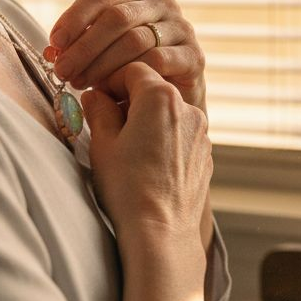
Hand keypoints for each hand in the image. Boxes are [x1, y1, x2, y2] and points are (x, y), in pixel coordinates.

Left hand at [46, 0, 206, 112]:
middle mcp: (162, 4)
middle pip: (116, 17)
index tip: (55, 43)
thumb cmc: (132, 74)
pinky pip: (157, 60)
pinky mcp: (195, 55)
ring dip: (102, 64)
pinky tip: (114, 90)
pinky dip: (131, 75)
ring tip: (82, 84)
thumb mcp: (101, 53)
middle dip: (85, 46)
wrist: (173, 105)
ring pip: (135, 39)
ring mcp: (182, 28)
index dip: (74, 16)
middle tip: (63, 71)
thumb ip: (79, 45)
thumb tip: (53, 49)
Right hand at [80, 64, 211, 243]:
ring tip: (126, 148)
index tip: (95, 99)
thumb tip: (95, 95)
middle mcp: (188, 108)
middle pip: (153, 89)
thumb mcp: (102, 143)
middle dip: (128, 100)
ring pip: (168, 112)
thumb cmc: (128, 187)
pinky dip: (163, 139)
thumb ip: (99, 110)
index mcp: (161, 97)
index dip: (110, 81)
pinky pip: (180, 135)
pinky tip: (147, 163)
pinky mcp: (205, 154)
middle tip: (105, 123)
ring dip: (147, 119)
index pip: (132, 69)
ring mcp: (201, 132)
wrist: (161, 230)